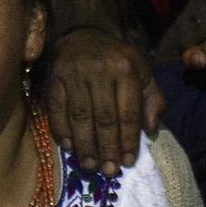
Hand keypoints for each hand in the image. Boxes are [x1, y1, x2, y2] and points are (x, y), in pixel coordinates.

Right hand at [45, 28, 164, 174]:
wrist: (82, 34)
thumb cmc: (116, 60)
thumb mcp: (141, 72)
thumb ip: (151, 100)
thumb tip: (151, 130)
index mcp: (126, 68)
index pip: (128, 111)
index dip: (128, 140)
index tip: (127, 162)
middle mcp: (100, 69)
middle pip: (104, 117)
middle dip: (107, 148)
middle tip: (108, 171)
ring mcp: (74, 72)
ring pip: (80, 116)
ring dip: (85, 145)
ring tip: (90, 166)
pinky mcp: (54, 76)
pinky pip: (57, 108)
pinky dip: (62, 130)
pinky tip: (68, 147)